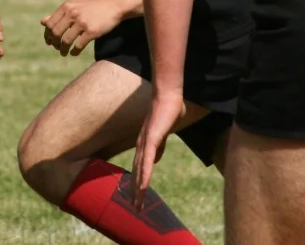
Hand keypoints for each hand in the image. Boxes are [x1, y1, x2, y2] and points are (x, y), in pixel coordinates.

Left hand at [41, 0, 122, 56]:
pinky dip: (74, 51)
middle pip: (55, 33)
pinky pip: (78, 45)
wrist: (112, 5)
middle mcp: (72, 14)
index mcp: (66, 7)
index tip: (49, 41)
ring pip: (66, 41)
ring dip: (62, 49)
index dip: (47, 34)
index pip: (50, 24)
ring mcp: (82, 23)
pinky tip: (74, 53)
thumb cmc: (91, 6)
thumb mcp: (73, 6)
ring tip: (63, 53)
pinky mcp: (92, 32)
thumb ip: (58, 14)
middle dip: (54, 43)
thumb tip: (43, 22)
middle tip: (56, 47)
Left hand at [131, 92, 185, 208]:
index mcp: (145, 145)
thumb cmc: (168, 111)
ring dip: (138, 188)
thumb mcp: (163, 133)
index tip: (137, 197)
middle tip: (135, 208)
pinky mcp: (151, 139)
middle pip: (137, 173)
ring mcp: (145, 143)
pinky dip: (144, 175)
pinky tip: (143, 187)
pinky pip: (147, 161)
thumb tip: (155, 160)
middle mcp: (142, 146)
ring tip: (137, 204)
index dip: (138, 183)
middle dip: (135, 191)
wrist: (168, 96)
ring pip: (140, 171)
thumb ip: (159, 147)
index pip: (140, 168)